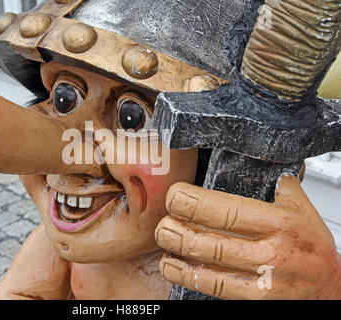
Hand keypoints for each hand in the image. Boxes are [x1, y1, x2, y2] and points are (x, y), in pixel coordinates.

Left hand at [155, 175, 340, 298]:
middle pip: (211, 240)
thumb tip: (260, 164)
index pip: (227, 210)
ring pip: (209, 265)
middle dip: (178, 229)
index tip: (175, 195)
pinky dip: (189, 276)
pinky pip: (215, 289)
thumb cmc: (313, 248)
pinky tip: (174, 266)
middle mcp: (269, 251)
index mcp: (278, 223)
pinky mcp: (256, 299)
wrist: (331, 288)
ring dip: (178, 253)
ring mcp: (262, 279)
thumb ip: (280, 187)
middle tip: (162, 221)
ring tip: (164, 240)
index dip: (194, 202)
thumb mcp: (302, 209)